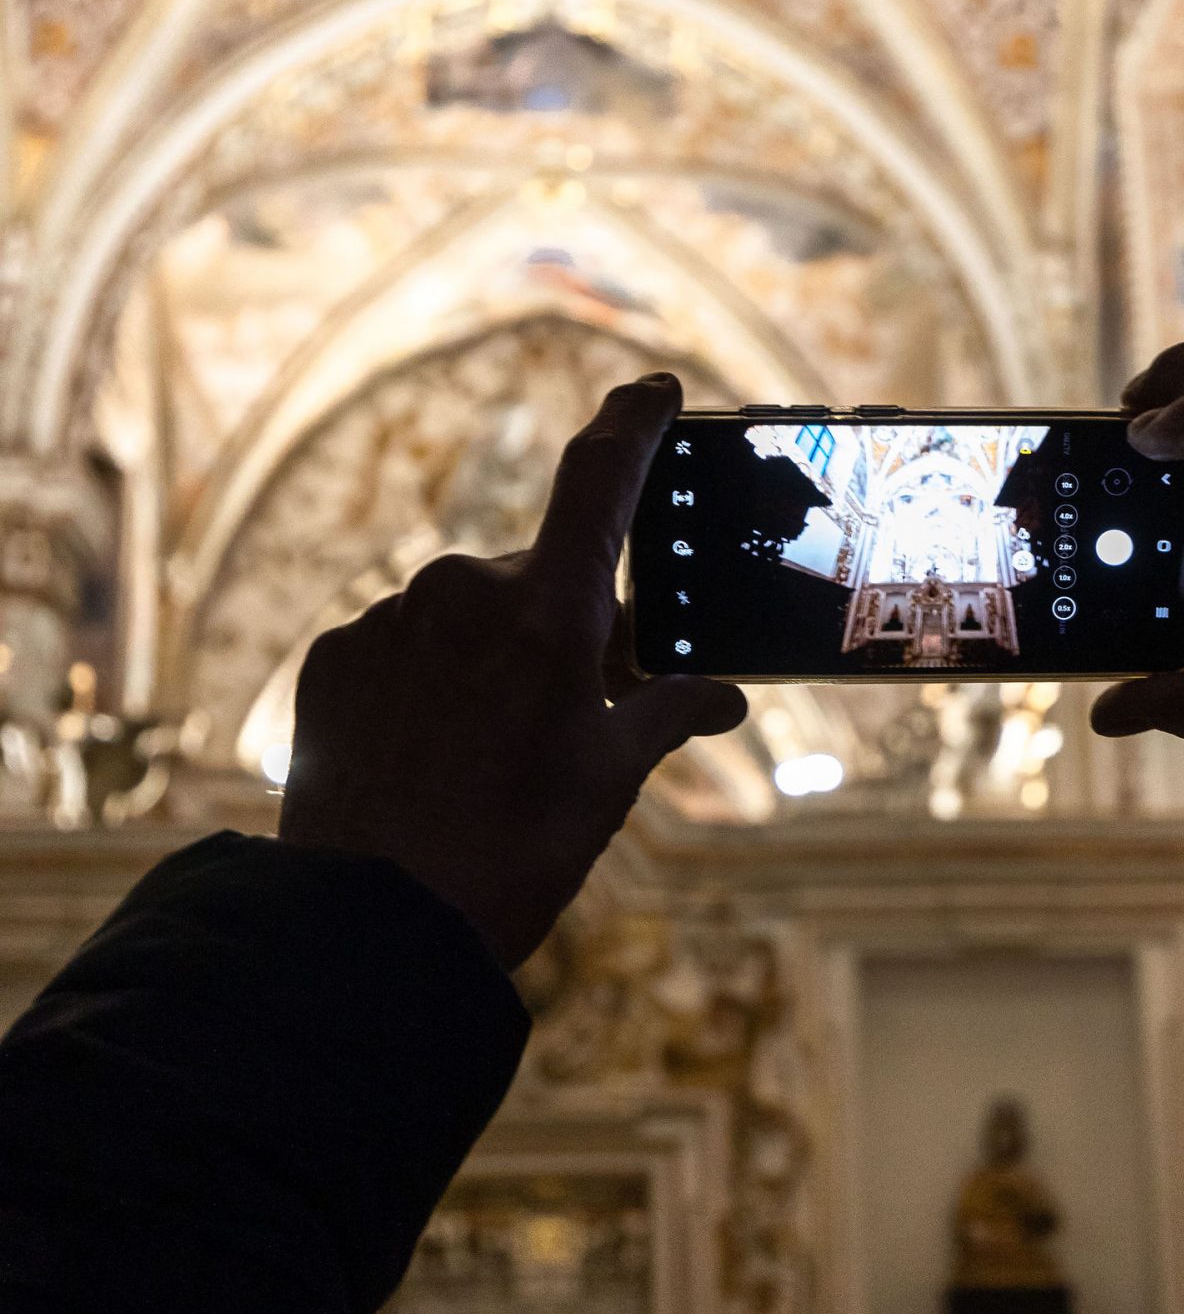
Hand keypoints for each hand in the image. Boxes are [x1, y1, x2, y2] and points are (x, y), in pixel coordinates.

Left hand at [280, 374, 744, 967]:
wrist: (372, 923)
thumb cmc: (511, 852)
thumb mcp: (609, 782)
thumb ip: (668, 715)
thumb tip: (720, 696)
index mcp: (549, 610)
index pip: (601, 477)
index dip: (632, 424)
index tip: (650, 390)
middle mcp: (463, 592)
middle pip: (538, 577)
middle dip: (564, 627)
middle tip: (578, 711)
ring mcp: (390, 621)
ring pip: (465, 617)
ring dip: (491, 660)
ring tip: (491, 757)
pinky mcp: (334, 658)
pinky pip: (401, 648)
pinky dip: (427, 684)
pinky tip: (431, 757)